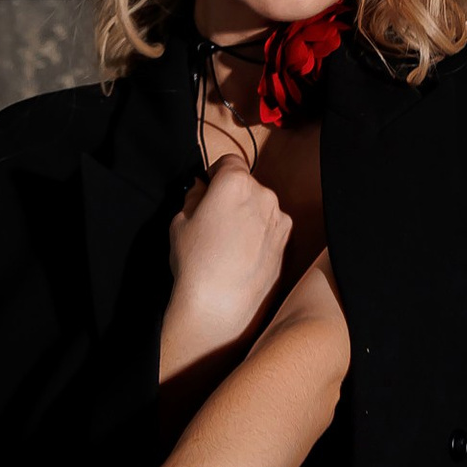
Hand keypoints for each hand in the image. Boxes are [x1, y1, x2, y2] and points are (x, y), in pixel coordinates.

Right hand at [164, 153, 289, 366]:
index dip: (215, 173)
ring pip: (261, 206)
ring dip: (248, 214)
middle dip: (232, 195)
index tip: (207, 188)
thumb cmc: (196, 262)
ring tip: (228, 243)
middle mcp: (264, 195)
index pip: (229, 161)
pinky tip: (242, 255)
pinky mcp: (286, 243)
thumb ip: (194, 196)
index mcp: (236, 182)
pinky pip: (271, 228)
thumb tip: (201, 188)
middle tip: (213, 220)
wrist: (221, 306)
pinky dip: (259, 234)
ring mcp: (279, 220)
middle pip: (247, 184)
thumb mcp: (179, 221)